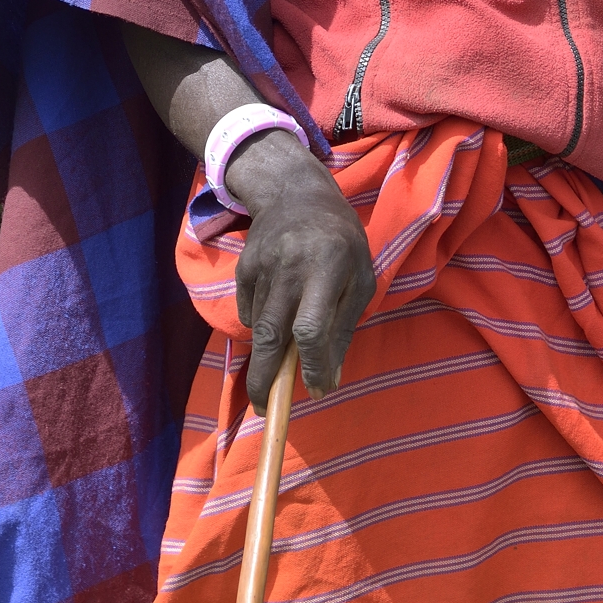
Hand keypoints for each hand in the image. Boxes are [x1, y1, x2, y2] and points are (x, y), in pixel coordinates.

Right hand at [226, 132, 374, 410]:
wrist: (294, 193)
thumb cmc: (340, 239)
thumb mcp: (360, 276)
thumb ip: (344, 326)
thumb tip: (328, 379)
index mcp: (327, 268)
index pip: (312, 328)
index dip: (312, 364)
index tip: (315, 390)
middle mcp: (290, 269)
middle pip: (272, 335)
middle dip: (267, 379)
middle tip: (266, 409)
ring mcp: (261, 268)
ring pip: (260, 328)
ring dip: (270, 353)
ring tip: (280, 361)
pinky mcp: (242, 270)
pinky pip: (250, 313)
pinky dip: (262, 326)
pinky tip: (279, 311)